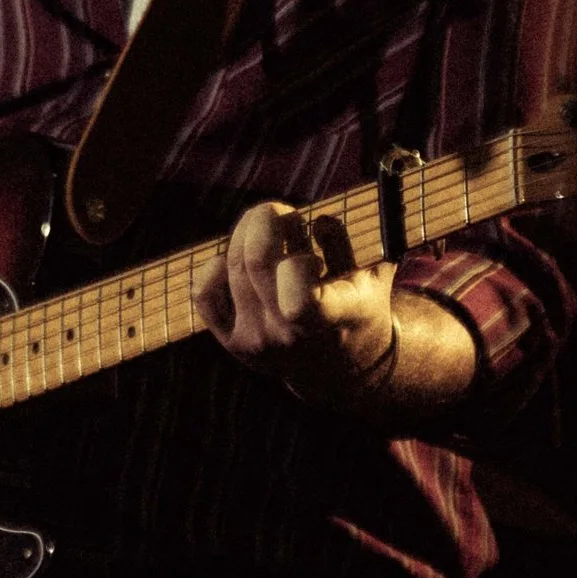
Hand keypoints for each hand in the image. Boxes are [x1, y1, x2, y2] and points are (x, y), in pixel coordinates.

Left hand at [194, 200, 399, 405]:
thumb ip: (345, 246)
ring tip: (266, 229)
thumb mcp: (370, 275)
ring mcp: (258, 342)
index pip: (300, 299)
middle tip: (276, 209)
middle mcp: (290, 336)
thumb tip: (319, 222)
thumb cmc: (357, 308)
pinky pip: (205, 295)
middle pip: (255, 261)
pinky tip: (235, 259)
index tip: (312, 255)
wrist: (341, 368)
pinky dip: (215, 266)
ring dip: (245, 234)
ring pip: (232, 267)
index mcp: (332, 320)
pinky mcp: (234, 344)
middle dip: (264, 218)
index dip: (298, 263)